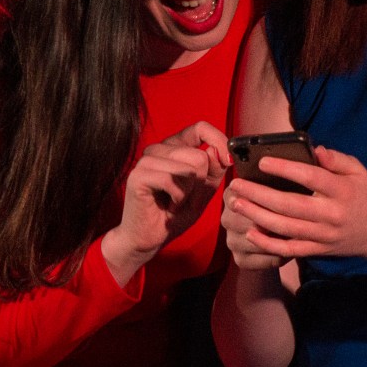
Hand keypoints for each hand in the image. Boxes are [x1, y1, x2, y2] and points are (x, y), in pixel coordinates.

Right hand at [103, 121, 229, 280]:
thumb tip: (217, 151)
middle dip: (200, 185)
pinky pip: (173, 181)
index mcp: (174, 147)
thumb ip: (214, 170)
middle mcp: (159, 149)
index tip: (228, 160)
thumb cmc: (174, 214)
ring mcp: (146, 160)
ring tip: (176, 203)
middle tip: (187, 199)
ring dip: (188, 194)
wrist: (148, 238)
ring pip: (189, 169)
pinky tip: (168, 206)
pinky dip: (177, 199)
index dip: (218, 141)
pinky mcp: (138, 175)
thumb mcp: (204, 191)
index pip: (200, 128)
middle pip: (199, 156)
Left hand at [224, 145, 366, 261]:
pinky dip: (268, 244)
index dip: (285, 168)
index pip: (310, 177)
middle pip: (290, 205)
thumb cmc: (365, 195)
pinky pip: (290, 249)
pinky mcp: (318, 250)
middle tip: (237, 185)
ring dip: (257, 216)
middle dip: (259, 194)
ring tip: (236, 203)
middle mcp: (331, 214)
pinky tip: (250, 232)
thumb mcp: (358, 171)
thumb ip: (336, 159)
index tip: (263, 161)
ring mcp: (324, 235)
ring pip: (285, 228)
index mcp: (342, 190)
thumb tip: (315, 149)